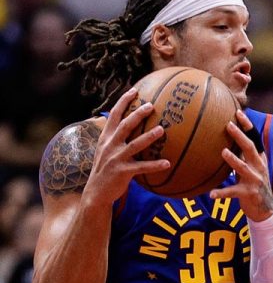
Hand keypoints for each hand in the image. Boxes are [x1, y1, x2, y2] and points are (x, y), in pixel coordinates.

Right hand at [82, 88, 171, 206]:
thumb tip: (131, 125)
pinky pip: (142, 167)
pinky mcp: (122, 172)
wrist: (96, 192)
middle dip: (137, 114)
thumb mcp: (106, 150)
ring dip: (148, 137)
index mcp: (106, 138)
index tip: (134, 90)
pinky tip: (167, 163)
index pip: (114, 115)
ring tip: (162, 130)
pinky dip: (155, 165)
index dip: (123, 102)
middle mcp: (110, 145)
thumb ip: (116, 138)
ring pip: (134, 144)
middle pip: (125, 125)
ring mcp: (116, 158)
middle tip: (151, 105)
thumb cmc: (106, 169)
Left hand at [210, 110, 272, 220]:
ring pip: (243, 168)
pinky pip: (233, 192)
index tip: (238, 113)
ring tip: (223, 152)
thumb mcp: (252, 166)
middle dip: (240, 137)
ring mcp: (254, 180)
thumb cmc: (253, 183)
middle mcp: (259, 167)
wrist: (265, 208)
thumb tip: (228, 137)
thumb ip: (243, 154)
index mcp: (259, 159)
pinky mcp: (248, 194)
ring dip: (234, 160)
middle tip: (229, 125)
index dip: (247, 126)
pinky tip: (211, 194)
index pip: (254, 139)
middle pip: (250, 149)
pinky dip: (222, 193)